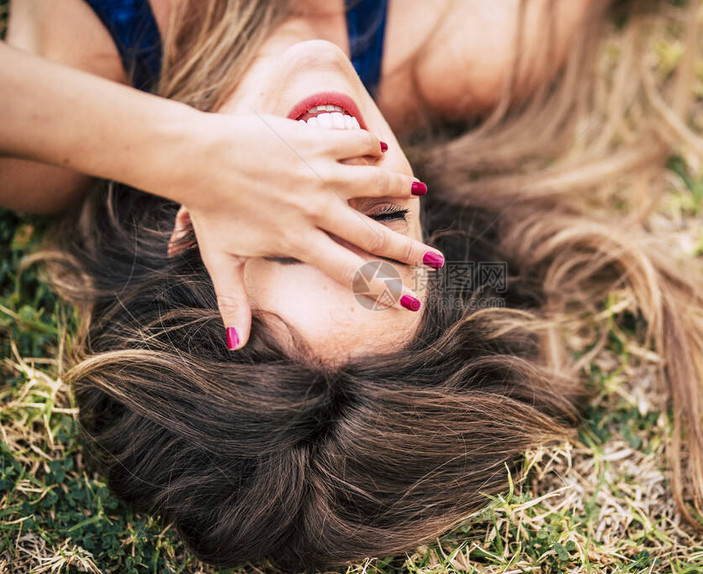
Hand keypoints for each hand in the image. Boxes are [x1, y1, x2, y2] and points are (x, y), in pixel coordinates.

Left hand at [162, 111, 442, 350]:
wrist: (195, 155)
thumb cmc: (209, 209)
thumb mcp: (222, 261)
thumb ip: (235, 304)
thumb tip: (237, 346)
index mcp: (298, 241)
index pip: (351, 272)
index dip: (384, 290)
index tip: (411, 303)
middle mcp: (315, 209)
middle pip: (374, 235)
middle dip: (410, 251)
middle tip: (438, 260)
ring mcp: (317, 172)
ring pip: (374, 183)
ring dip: (399, 189)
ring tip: (419, 193)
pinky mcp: (314, 140)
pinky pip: (355, 142)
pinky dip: (371, 147)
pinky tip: (380, 152)